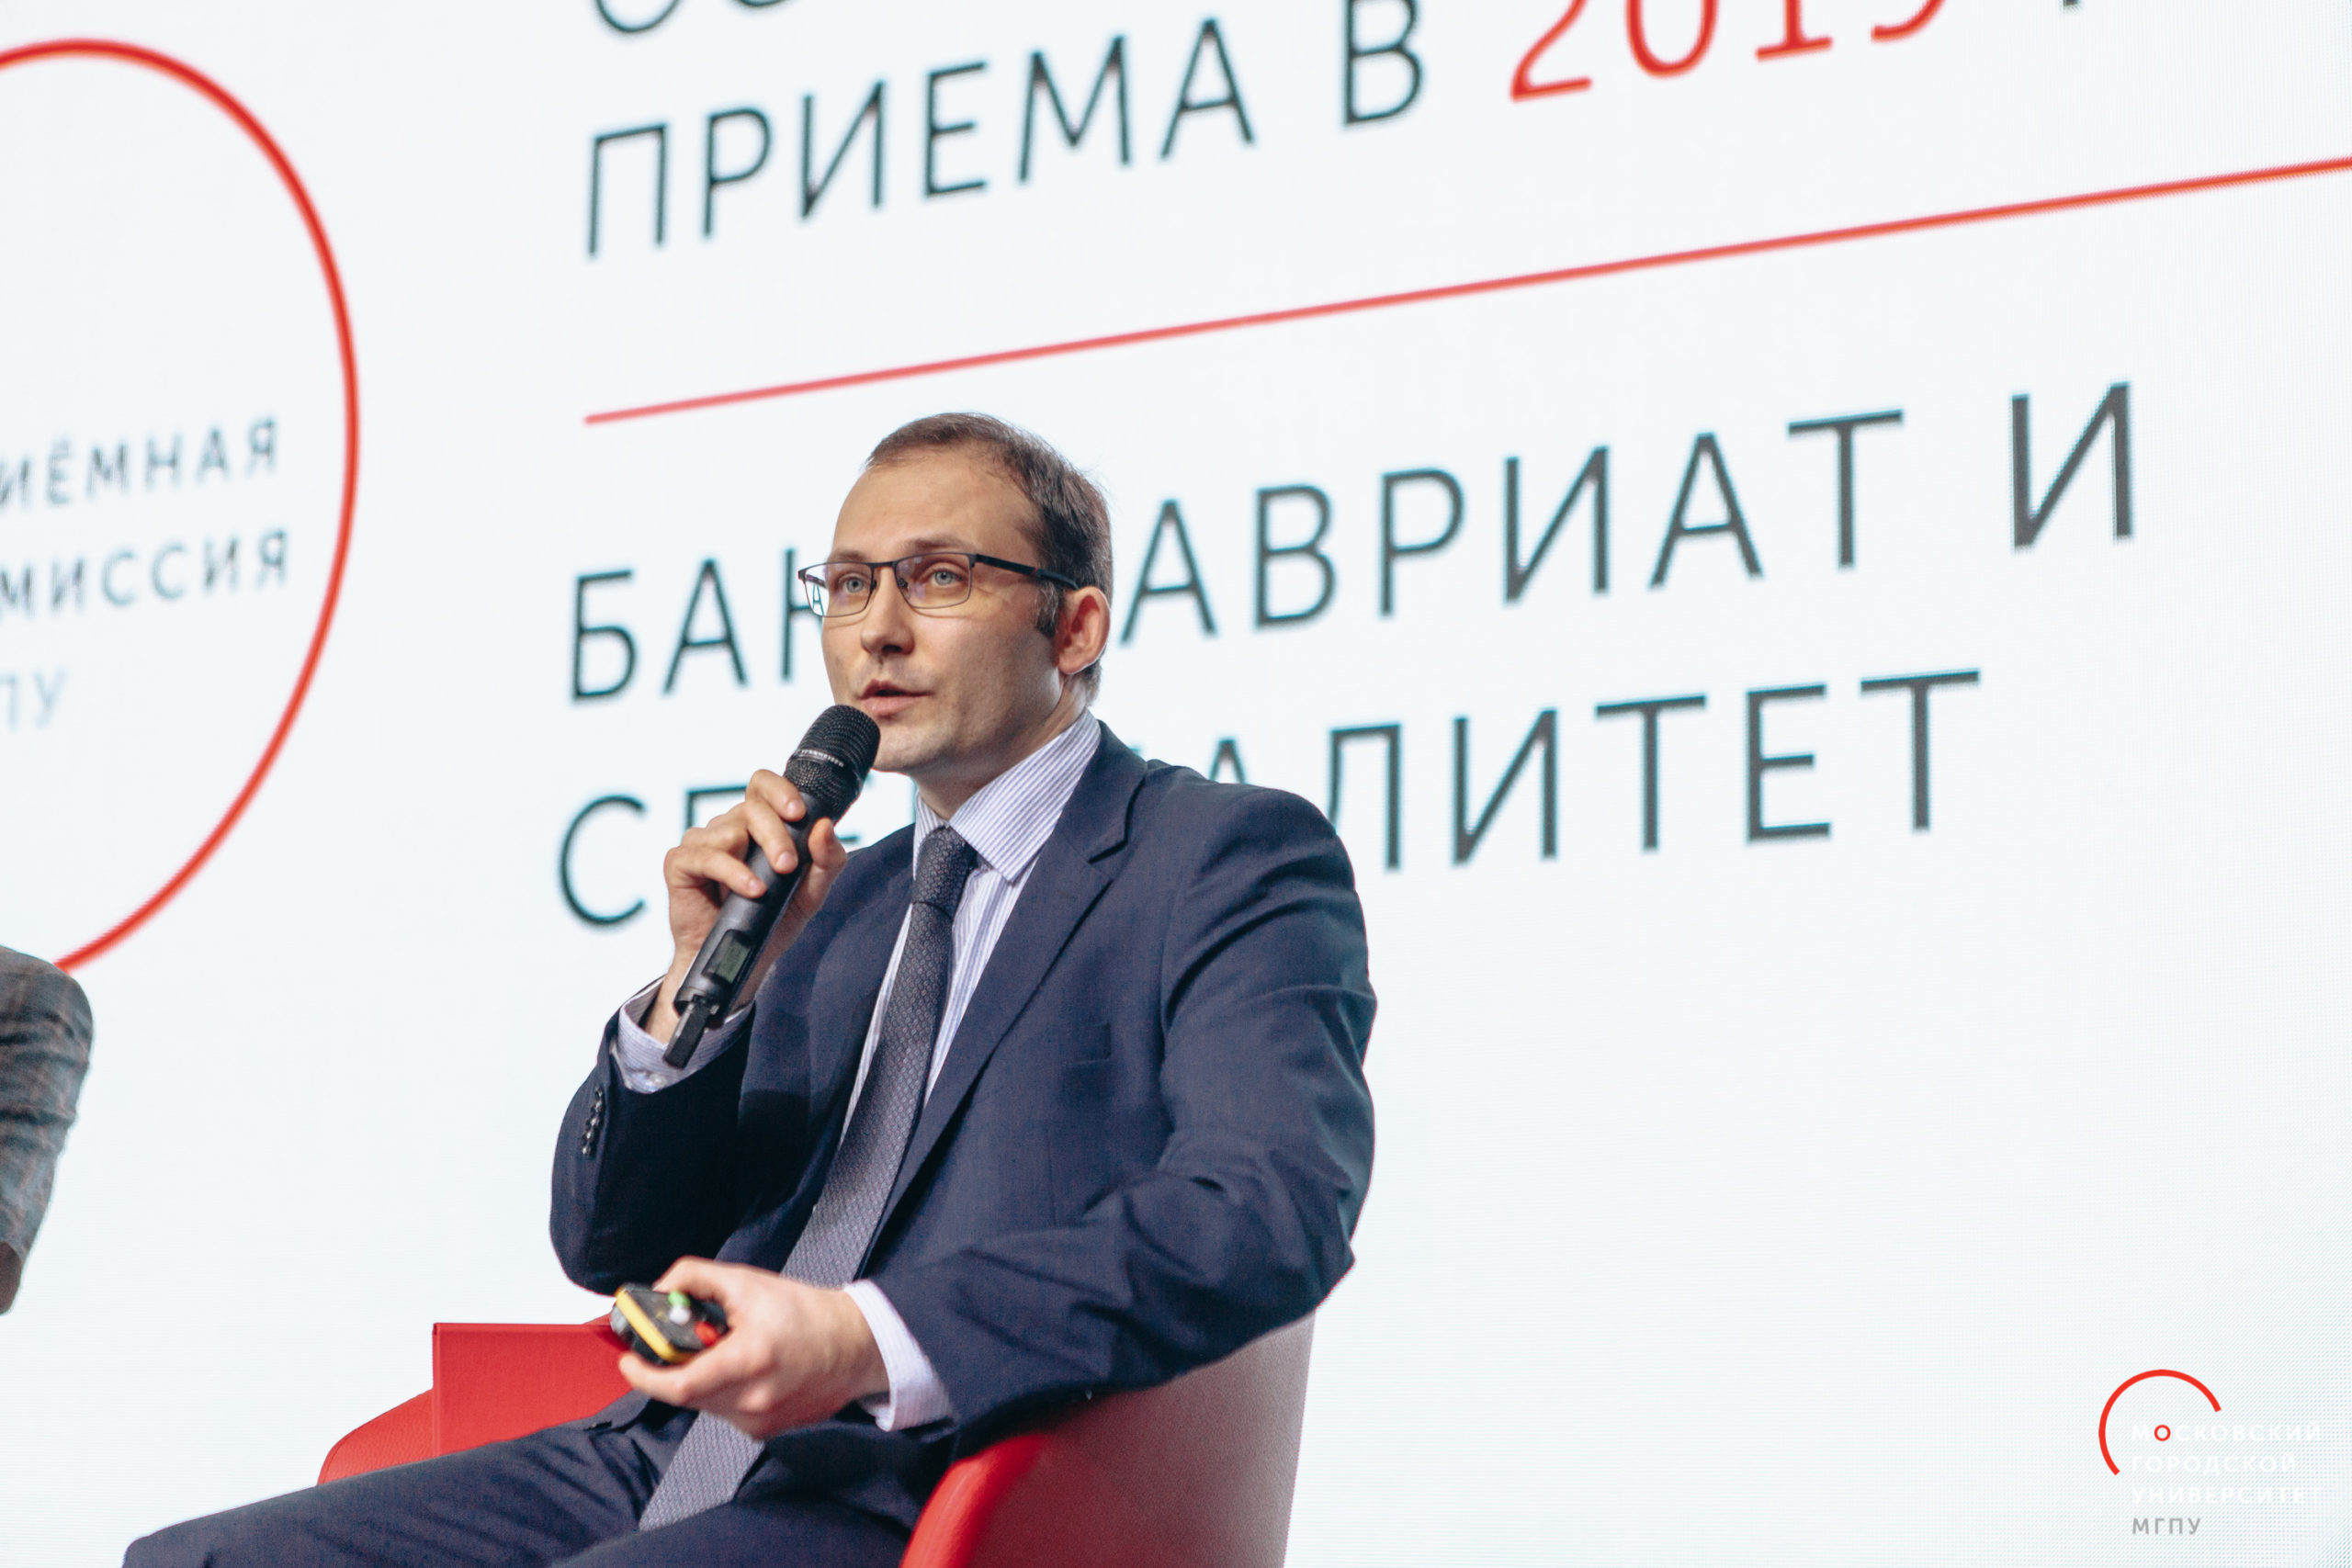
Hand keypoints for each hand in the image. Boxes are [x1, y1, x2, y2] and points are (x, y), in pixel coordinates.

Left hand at [616, 1258, 887, 1441]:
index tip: (629, 1359)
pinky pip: (724, 1412)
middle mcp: (753, 1399)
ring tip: (721, 1351)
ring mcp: (759, 1421)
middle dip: (671, 1369)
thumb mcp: (748, 1282)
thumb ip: (696, 1278)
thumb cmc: (806, 1313)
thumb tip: (660, 1289)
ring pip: (703, 1405)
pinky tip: (743, 1369)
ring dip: (697, 1380)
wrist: (855, 1346)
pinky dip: (720, 1391)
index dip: (645, 1376)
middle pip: (686, 1394)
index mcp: (749, 1360)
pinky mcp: (765, 1431)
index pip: (680, 1385)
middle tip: (672, 1345)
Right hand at [647, 770, 849, 1041]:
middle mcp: (728, 827)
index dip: (780, 790)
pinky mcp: (680, 863)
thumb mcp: (811, 893)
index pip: (764, 786)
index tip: (799, 812)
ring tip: (765, 888)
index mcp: (757, 825)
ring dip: (753, 858)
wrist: (742, 961)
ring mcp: (702, 843)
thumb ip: (827, 861)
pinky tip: (750, 891)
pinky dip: (731, 873)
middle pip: (751, 808)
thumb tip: (825, 825)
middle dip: (776, 834)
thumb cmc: (771, 921)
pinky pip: (706, 856)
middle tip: (788, 866)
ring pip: (729, 829)